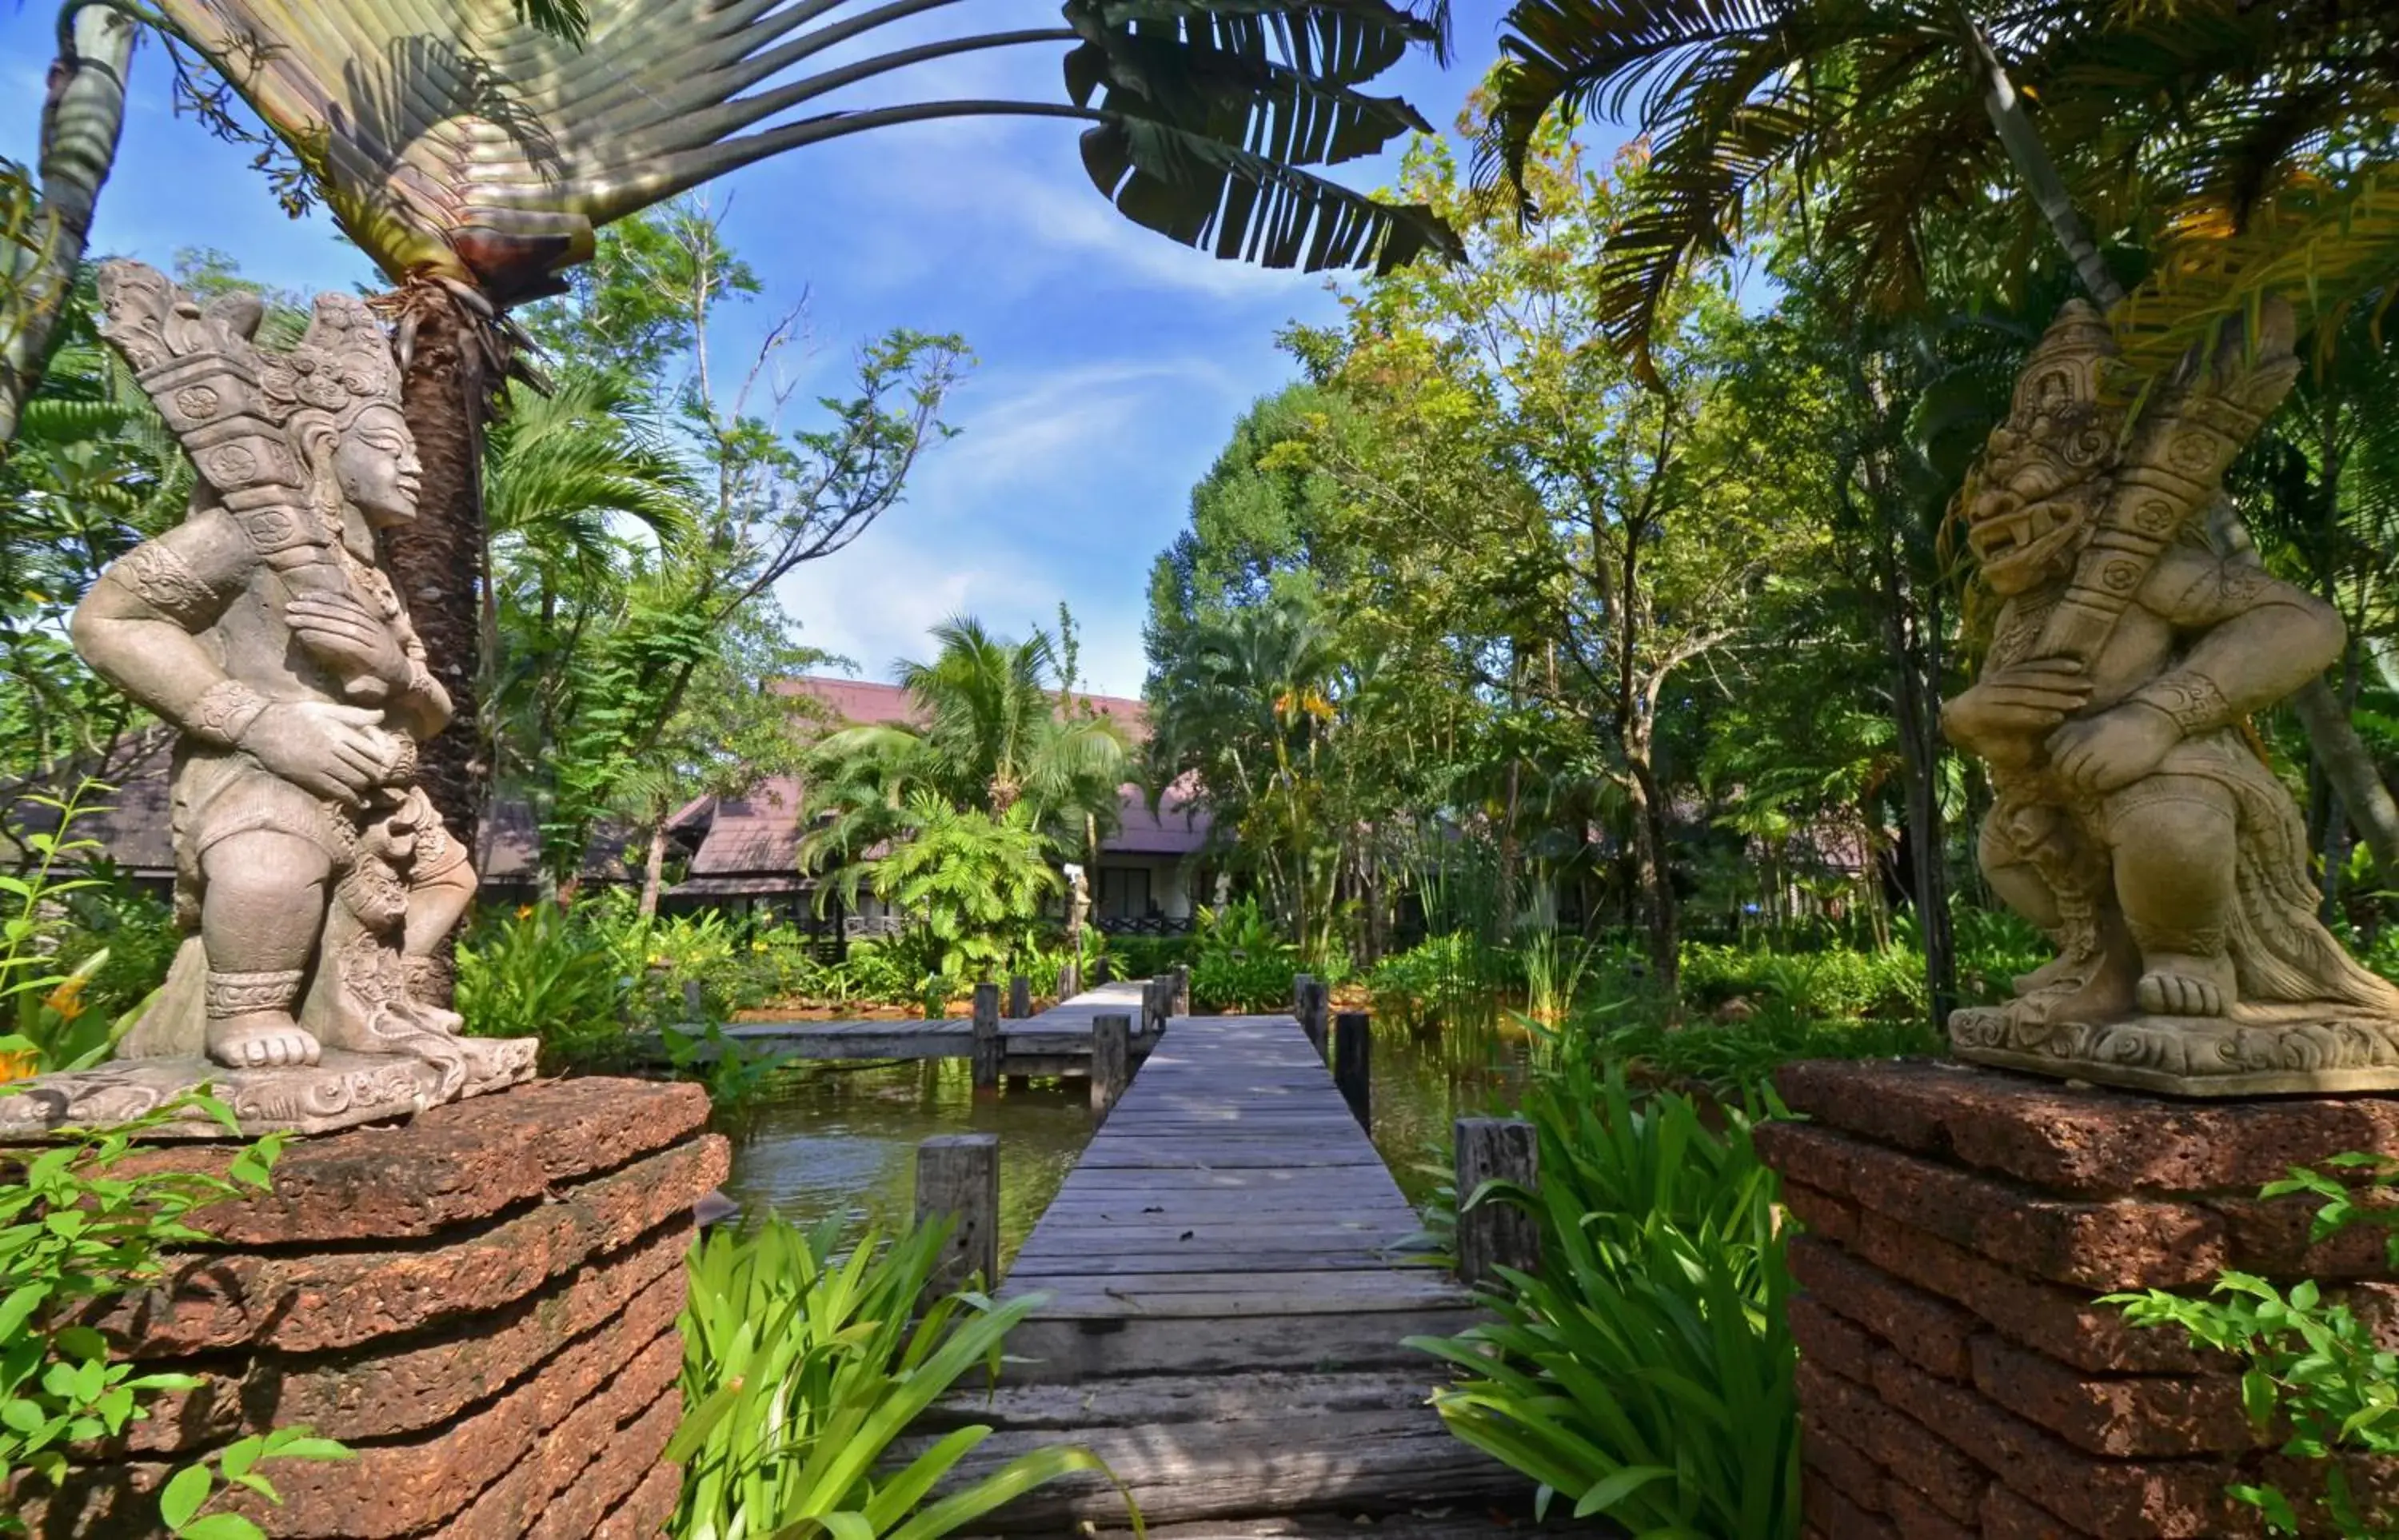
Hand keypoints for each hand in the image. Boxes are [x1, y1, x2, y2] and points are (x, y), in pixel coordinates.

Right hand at [237, 700, 393, 804]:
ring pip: (355, 781)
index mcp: (338, 731)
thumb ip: (354, 715)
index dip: (380, 759)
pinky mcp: (310, 778)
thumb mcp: (325, 709)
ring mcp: (321, 765)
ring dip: (365, 785)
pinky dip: (352, 798)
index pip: (371, 750)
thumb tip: (381, 715)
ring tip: (367, 785)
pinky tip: (359, 802)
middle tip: (378, 777)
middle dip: (376, 774)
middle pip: (366, 767)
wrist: (262, 729)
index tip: (382, 762)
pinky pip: (337, 791)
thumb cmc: (295, 716)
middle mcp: (332, 749)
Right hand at [288, 592, 407, 691]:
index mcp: (377, 658)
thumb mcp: (373, 692)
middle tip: (289, 615)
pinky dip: (331, 598)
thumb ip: (362, 689)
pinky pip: (352, 603)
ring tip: (294, 604)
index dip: (324, 638)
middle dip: (314, 618)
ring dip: (318, 606)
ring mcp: (375, 624)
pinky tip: (311, 596)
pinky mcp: (371, 616)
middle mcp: (377, 637)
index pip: (348, 643)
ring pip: (346, 611)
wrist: (404, 673)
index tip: (300, 634)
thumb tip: (351, 686)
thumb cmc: (382, 686)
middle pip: (345, 622)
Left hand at [1940, 658, 2091, 754]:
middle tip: (2082, 701)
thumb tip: (2049, 753)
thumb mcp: (1998, 752)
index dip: (2036, 715)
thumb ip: (2020, 750)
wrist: (1959, 717)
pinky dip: (2054, 665)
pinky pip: (2032, 665)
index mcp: (1983, 715)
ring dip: (2061, 680)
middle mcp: (1990, 692)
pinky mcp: (2007, 670)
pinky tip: (2074, 666)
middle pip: (2026, 691)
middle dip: (2056, 696)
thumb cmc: (1985, 741)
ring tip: (2085, 684)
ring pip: (2032, 676)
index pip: (2013, 713)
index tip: (2061, 718)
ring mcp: (1998, 678)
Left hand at [2047, 701, 2181, 792]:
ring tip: (2098, 779)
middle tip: (2083, 778)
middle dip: (2070, 778)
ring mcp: (2099, 758)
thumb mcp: (2090, 722)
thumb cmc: (2121, 723)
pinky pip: (2097, 786)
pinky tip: (2110, 779)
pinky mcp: (2114, 770)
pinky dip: (2100, 786)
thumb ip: (2067, 733)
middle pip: (2064, 771)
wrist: (2154, 719)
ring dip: (2086, 783)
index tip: (2072, 768)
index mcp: (2076, 733)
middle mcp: (2084, 744)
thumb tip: (2047, 747)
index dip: (2060, 766)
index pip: (2055, 757)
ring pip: (2079, 780)